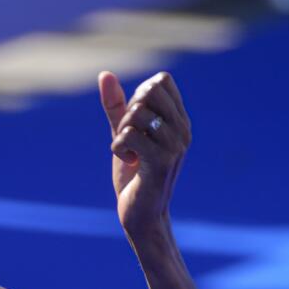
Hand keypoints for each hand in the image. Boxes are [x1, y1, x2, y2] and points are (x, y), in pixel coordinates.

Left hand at [98, 71, 190, 233]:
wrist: (141, 214)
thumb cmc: (134, 174)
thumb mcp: (123, 134)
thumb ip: (116, 105)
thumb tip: (105, 74)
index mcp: (179, 120)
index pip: (161, 81)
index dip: (139, 94)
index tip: (136, 121)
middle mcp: (183, 130)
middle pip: (149, 91)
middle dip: (128, 110)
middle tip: (130, 136)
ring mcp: (175, 145)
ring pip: (136, 113)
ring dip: (121, 132)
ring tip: (130, 152)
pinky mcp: (162, 161)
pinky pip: (128, 135)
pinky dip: (118, 147)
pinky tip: (129, 162)